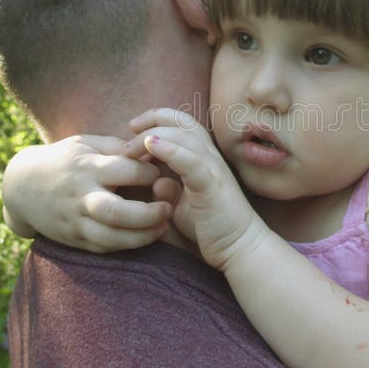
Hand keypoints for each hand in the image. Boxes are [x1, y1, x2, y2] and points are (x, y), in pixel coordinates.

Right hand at [3, 135, 173, 252]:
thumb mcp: (87, 143)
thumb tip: (152, 150)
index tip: (161, 173)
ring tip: (163, 226)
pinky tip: (145, 236)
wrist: (22, 186)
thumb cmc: (65, 159)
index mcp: (86, 167)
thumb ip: (118, 146)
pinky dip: (127, 245)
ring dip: (142, 236)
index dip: (150, 173)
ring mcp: (75, 221)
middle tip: (168, 208)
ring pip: (110, 238)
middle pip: (116, 212)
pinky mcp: (74, 239)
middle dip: (148, 214)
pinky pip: (104, 248)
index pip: (126, 171)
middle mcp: (80, 196)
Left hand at [127, 108, 269, 270]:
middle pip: (182, 121)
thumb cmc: (213, 227)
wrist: (240, 247)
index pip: (181, 124)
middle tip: (128, 133)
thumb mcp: (184, 207)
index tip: (132, 131)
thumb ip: (170, 192)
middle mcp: (210, 157)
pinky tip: (151, 146)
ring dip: (153, 135)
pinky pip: (191, 161)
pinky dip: (171, 150)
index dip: (155, 120)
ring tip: (131, 148)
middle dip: (152, 120)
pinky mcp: (212, 185)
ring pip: (185, 136)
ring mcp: (213, 169)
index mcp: (203, 158)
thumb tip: (156, 183)